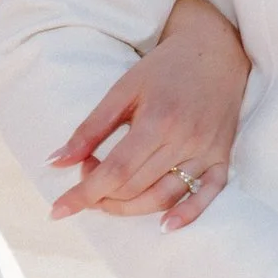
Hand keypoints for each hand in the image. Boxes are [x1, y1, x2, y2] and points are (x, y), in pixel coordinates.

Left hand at [48, 0, 249, 231]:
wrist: (215, 50)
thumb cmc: (164, 68)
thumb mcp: (122, 90)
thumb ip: (90, 129)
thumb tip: (55, 162)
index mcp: (157, 120)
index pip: (115, 171)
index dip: (84, 193)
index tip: (58, 210)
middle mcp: (184, 139)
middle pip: (136, 187)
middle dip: (102, 195)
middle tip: (88, 179)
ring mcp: (207, 151)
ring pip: (164, 196)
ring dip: (130, 208)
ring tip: (108, 198)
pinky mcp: (222, 158)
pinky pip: (208, 195)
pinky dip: (188, 214)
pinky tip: (165, 227)